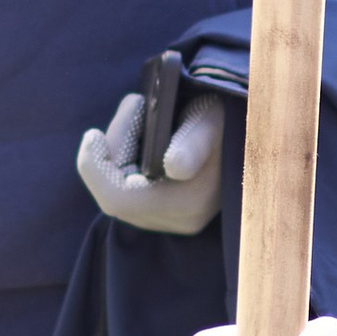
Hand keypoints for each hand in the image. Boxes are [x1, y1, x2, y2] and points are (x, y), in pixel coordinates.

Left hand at [79, 89, 224, 237]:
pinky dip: (124, 166)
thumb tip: (174, 166)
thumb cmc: (222, 123)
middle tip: (130, 113)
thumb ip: (194, 142)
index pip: (117, 198)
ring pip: (118, 196)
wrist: (245, 138)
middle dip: (110, 152)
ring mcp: (172, 222)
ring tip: (139, 121)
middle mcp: (180, 220)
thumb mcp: (210, 121)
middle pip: (113, 195)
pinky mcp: (166, 217)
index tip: (91, 134)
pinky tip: (142, 144)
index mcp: (189, 201)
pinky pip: (127, 196)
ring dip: (117, 157)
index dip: (94, 168)